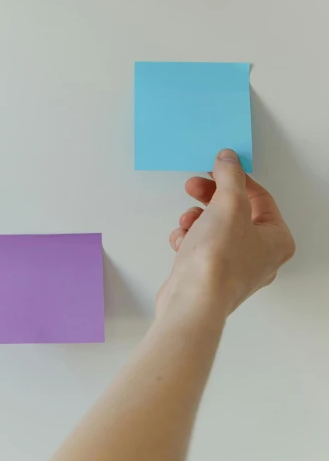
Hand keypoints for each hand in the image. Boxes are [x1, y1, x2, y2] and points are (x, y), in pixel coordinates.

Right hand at [157, 149, 295, 318]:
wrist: (192, 300)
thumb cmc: (218, 262)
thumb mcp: (228, 204)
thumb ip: (229, 176)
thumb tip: (229, 160)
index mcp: (277, 240)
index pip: (260, 197)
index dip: (236, 178)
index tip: (217, 167)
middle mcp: (261, 256)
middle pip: (235, 211)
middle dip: (211, 198)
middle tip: (195, 185)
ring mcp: (235, 267)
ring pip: (215, 227)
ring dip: (196, 219)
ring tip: (187, 221)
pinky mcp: (211, 274)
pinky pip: (201, 245)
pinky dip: (188, 238)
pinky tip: (182, 242)